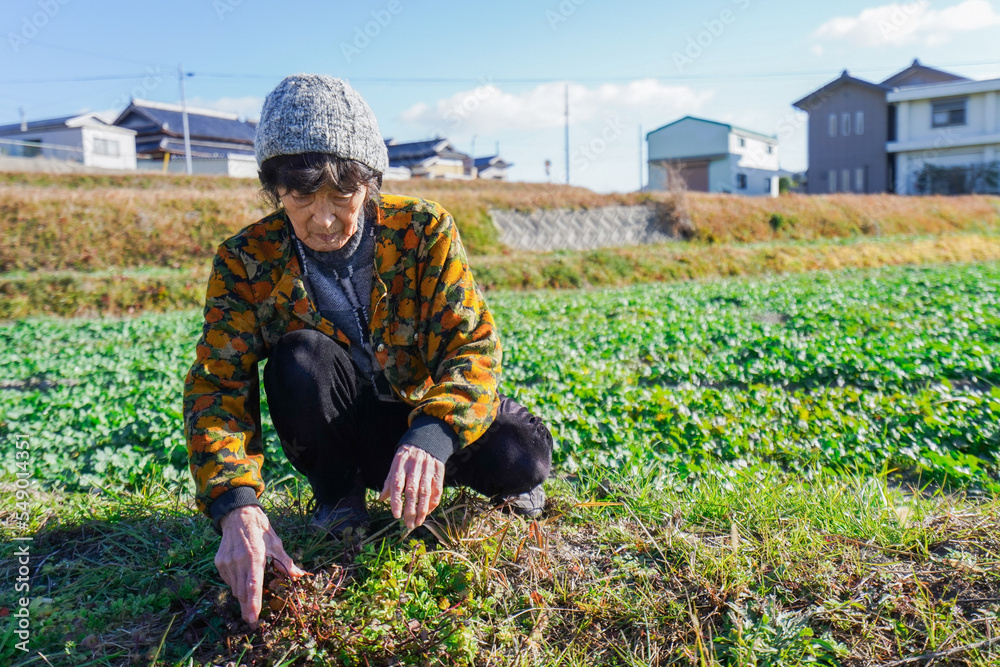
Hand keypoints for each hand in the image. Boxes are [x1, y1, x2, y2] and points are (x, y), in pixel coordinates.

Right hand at [215, 505, 307, 628]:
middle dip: (247, 607)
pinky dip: (236, 584)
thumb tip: (299, 576)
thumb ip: (286, 563)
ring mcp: (227, 562)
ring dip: (242, 596)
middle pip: (242, 591)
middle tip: (252, 621)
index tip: (253, 617)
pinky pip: (229, 580)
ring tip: (250, 601)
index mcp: (254, 556)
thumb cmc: (260, 529)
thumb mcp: (276, 544)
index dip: (253, 602)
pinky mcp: (219, 562)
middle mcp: (238, 561)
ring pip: (234, 588)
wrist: (238, 515)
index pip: (253, 584)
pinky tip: (243, 578)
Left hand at [378, 444, 444, 530]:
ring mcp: (428, 468)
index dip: (397, 501)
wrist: (427, 440)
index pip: (397, 484)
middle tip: (408, 525)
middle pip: (412, 491)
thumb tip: (381, 499)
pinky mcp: (439, 471)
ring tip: (418, 522)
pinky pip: (437, 489)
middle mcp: (414, 466)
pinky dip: (433, 502)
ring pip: (425, 492)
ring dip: (422, 509)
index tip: (396, 515)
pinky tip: (428, 512)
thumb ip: (389, 481)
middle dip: (410, 509)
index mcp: (400, 463)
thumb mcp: (395, 464)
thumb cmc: (407, 457)